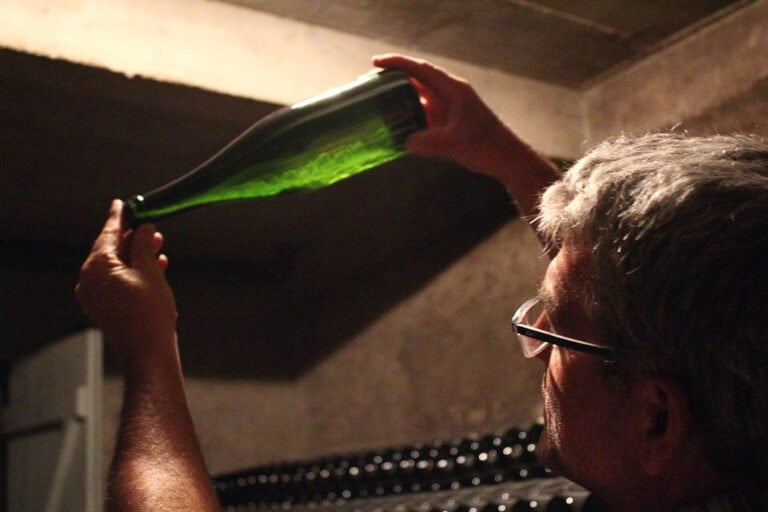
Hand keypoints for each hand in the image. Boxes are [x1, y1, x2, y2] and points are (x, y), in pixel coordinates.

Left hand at [76, 200, 177, 366]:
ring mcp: (94, 295)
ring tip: (159, 246)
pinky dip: (133, 272)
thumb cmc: (150, 313)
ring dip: (136, 255)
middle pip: (110, 249)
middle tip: (152, 227)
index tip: (123, 203)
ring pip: (116, 265)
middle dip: (133, 238)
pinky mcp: (103, 307)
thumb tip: (144, 228)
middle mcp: (89, 279)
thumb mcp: (150, 271)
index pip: (108, 232)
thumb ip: (144, 245)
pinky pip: (116, 281)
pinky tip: (155, 267)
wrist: (148, 352)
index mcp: (96, 266)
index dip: (119, 216)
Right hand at [373, 53, 522, 178]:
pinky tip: (394, 125)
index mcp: (452, 89)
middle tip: (369, 85)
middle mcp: (448, 94)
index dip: (398, 64)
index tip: (376, 63)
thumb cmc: (486, 146)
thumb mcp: (456, 143)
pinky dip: (407, 117)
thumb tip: (405, 142)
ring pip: (417, 98)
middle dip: (392, 80)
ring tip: (376, 103)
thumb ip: (430, 142)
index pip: (420, 70)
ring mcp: (447, 108)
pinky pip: (421, 114)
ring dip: (398, 99)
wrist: (504, 158)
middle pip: (416, 80)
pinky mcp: (446, 122)